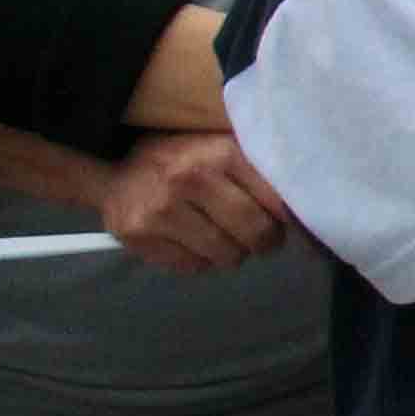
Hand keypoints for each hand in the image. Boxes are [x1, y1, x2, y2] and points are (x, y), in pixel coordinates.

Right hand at [99, 131, 294, 273]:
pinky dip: (199, 260)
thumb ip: (258, 171)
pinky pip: (192, 267)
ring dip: (231, 253)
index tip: (283, 223)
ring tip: (221, 236)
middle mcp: (191, 179)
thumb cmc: (181, 158)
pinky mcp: (139, 236)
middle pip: (255, 233)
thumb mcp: (221, 148)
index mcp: (220, 152)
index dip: (286, 220)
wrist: (113, 167)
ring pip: (226, 256)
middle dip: (264, 242)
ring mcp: (161, 210)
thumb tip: (302, 207)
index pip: (277, 201)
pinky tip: (192, 241)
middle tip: (261, 239)